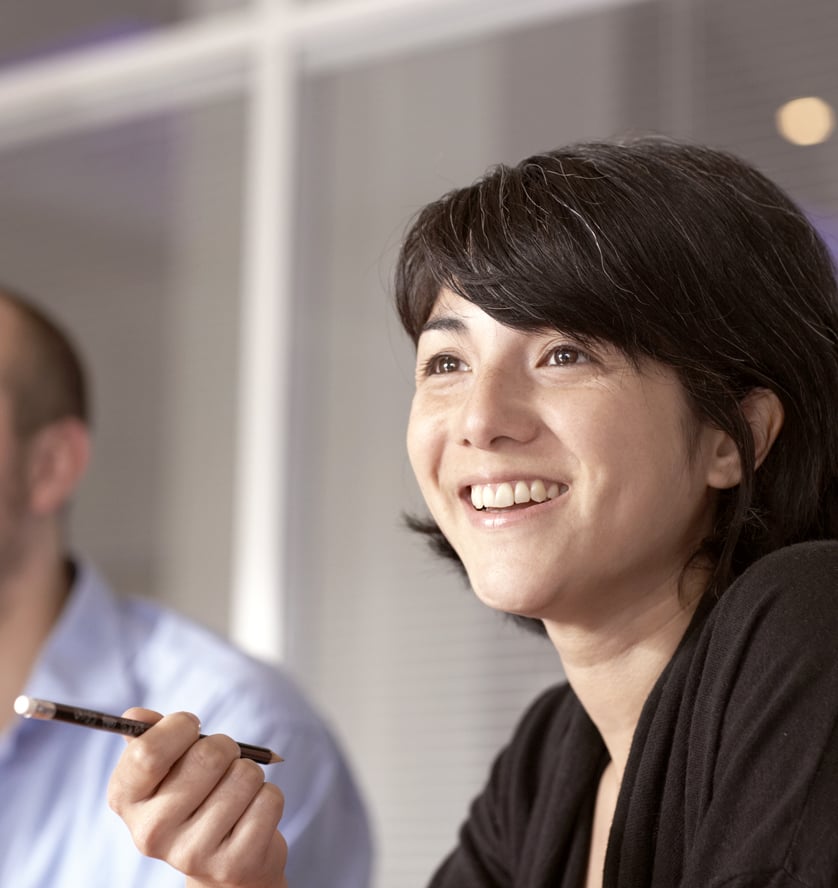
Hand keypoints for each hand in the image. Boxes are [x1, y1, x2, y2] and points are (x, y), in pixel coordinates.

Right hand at [107, 708, 286, 887]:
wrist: (223, 865)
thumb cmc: (194, 799)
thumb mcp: (167, 769)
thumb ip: (150, 738)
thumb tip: (135, 716)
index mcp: (127, 800)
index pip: (147, 752)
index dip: (179, 726)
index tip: (192, 727)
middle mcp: (151, 832)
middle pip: (208, 755)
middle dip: (226, 747)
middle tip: (222, 763)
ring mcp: (191, 854)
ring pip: (244, 774)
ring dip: (250, 773)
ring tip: (236, 793)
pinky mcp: (233, 865)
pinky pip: (269, 800)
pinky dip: (268, 797)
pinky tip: (250, 815)